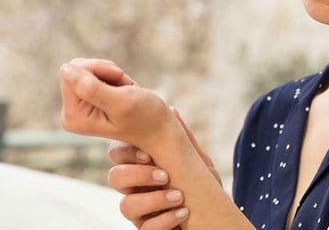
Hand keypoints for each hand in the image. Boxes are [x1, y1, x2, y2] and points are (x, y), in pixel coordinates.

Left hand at [58, 58, 172, 146]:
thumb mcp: (120, 102)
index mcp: (74, 116)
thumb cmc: (145, 118)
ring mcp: (78, 108)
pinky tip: (124, 91)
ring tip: (126, 91)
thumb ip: (91, 87)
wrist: (160, 130)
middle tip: (124, 87)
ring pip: (87, 70)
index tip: (119, 80)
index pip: (71, 73)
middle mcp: (71, 114)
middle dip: (104, 72)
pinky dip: (113, 77)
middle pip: (76, 70)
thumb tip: (65, 68)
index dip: (98, 69)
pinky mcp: (87, 101)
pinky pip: (93, 74)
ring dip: (111, 74)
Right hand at [106, 108, 220, 229]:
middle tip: (165, 176)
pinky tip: (183, 213)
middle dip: (138, 175)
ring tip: (180, 197)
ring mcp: (139, 212)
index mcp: (141, 166)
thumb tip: (172, 110)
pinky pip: (145, 228)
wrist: (214, 219)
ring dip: (154, 200)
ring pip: (126, 206)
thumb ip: (183, 140)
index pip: (118, 153)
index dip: (126, 152)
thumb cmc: (201, 188)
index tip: (148, 155)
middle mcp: (134, 189)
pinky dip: (165, 220)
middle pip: (115, 178)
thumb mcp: (197, 162)